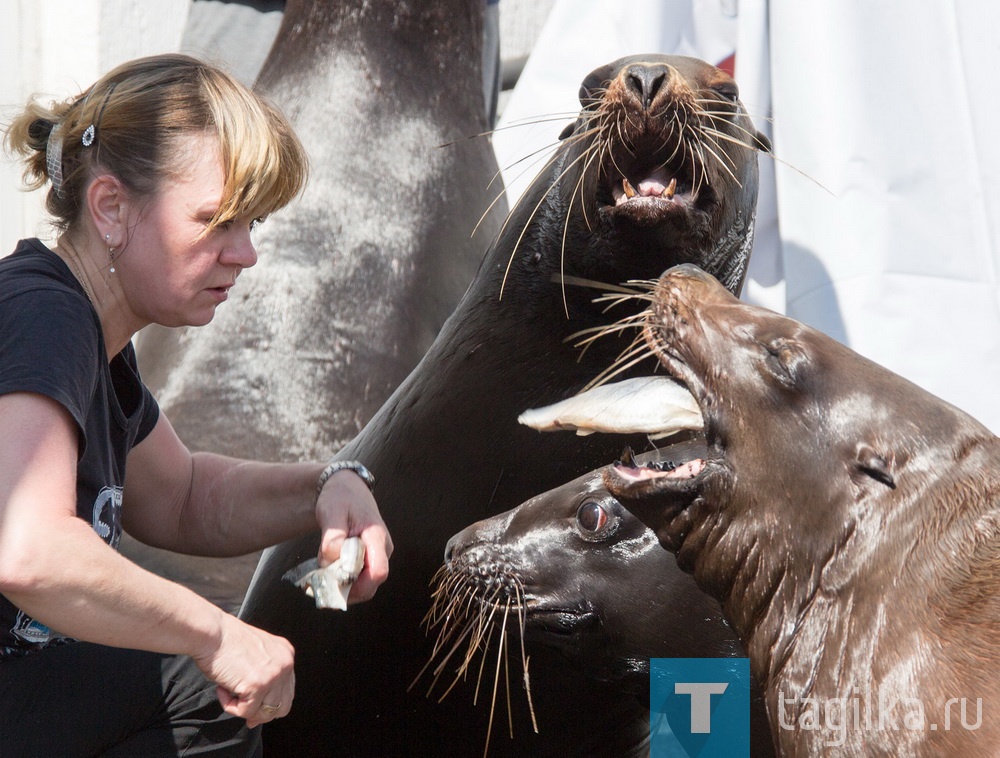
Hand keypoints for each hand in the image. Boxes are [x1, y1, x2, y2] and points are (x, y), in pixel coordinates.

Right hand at [192, 613, 295, 727]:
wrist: (211, 633)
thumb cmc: (224, 642)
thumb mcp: (256, 655)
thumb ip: (263, 676)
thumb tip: (258, 713)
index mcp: (286, 654)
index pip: (287, 691)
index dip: (270, 705)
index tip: (254, 711)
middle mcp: (285, 664)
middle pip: (283, 706)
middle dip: (262, 714)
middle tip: (243, 712)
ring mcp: (274, 675)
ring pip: (265, 712)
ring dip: (244, 708)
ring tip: (227, 691)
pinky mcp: (258, 685)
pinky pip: (246, 711)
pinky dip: (230, 706)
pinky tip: (222, 689)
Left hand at [315, 469, 392, 602]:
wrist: (346, 488)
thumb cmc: (340, 497)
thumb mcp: (331, 512)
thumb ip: (332, 537)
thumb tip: (332, 561)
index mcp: (377, 537)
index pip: (378, 572)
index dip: (357, 583)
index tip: (334, 580)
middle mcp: (382, 550)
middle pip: (371, 585)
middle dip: (346, 589)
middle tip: (322, 582)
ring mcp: (376, 556)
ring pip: (364, 586)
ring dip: (342, 588)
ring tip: (321, 576)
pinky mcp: (368, 560)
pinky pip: (359, 579)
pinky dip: (342, 582)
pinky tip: (326, 573)